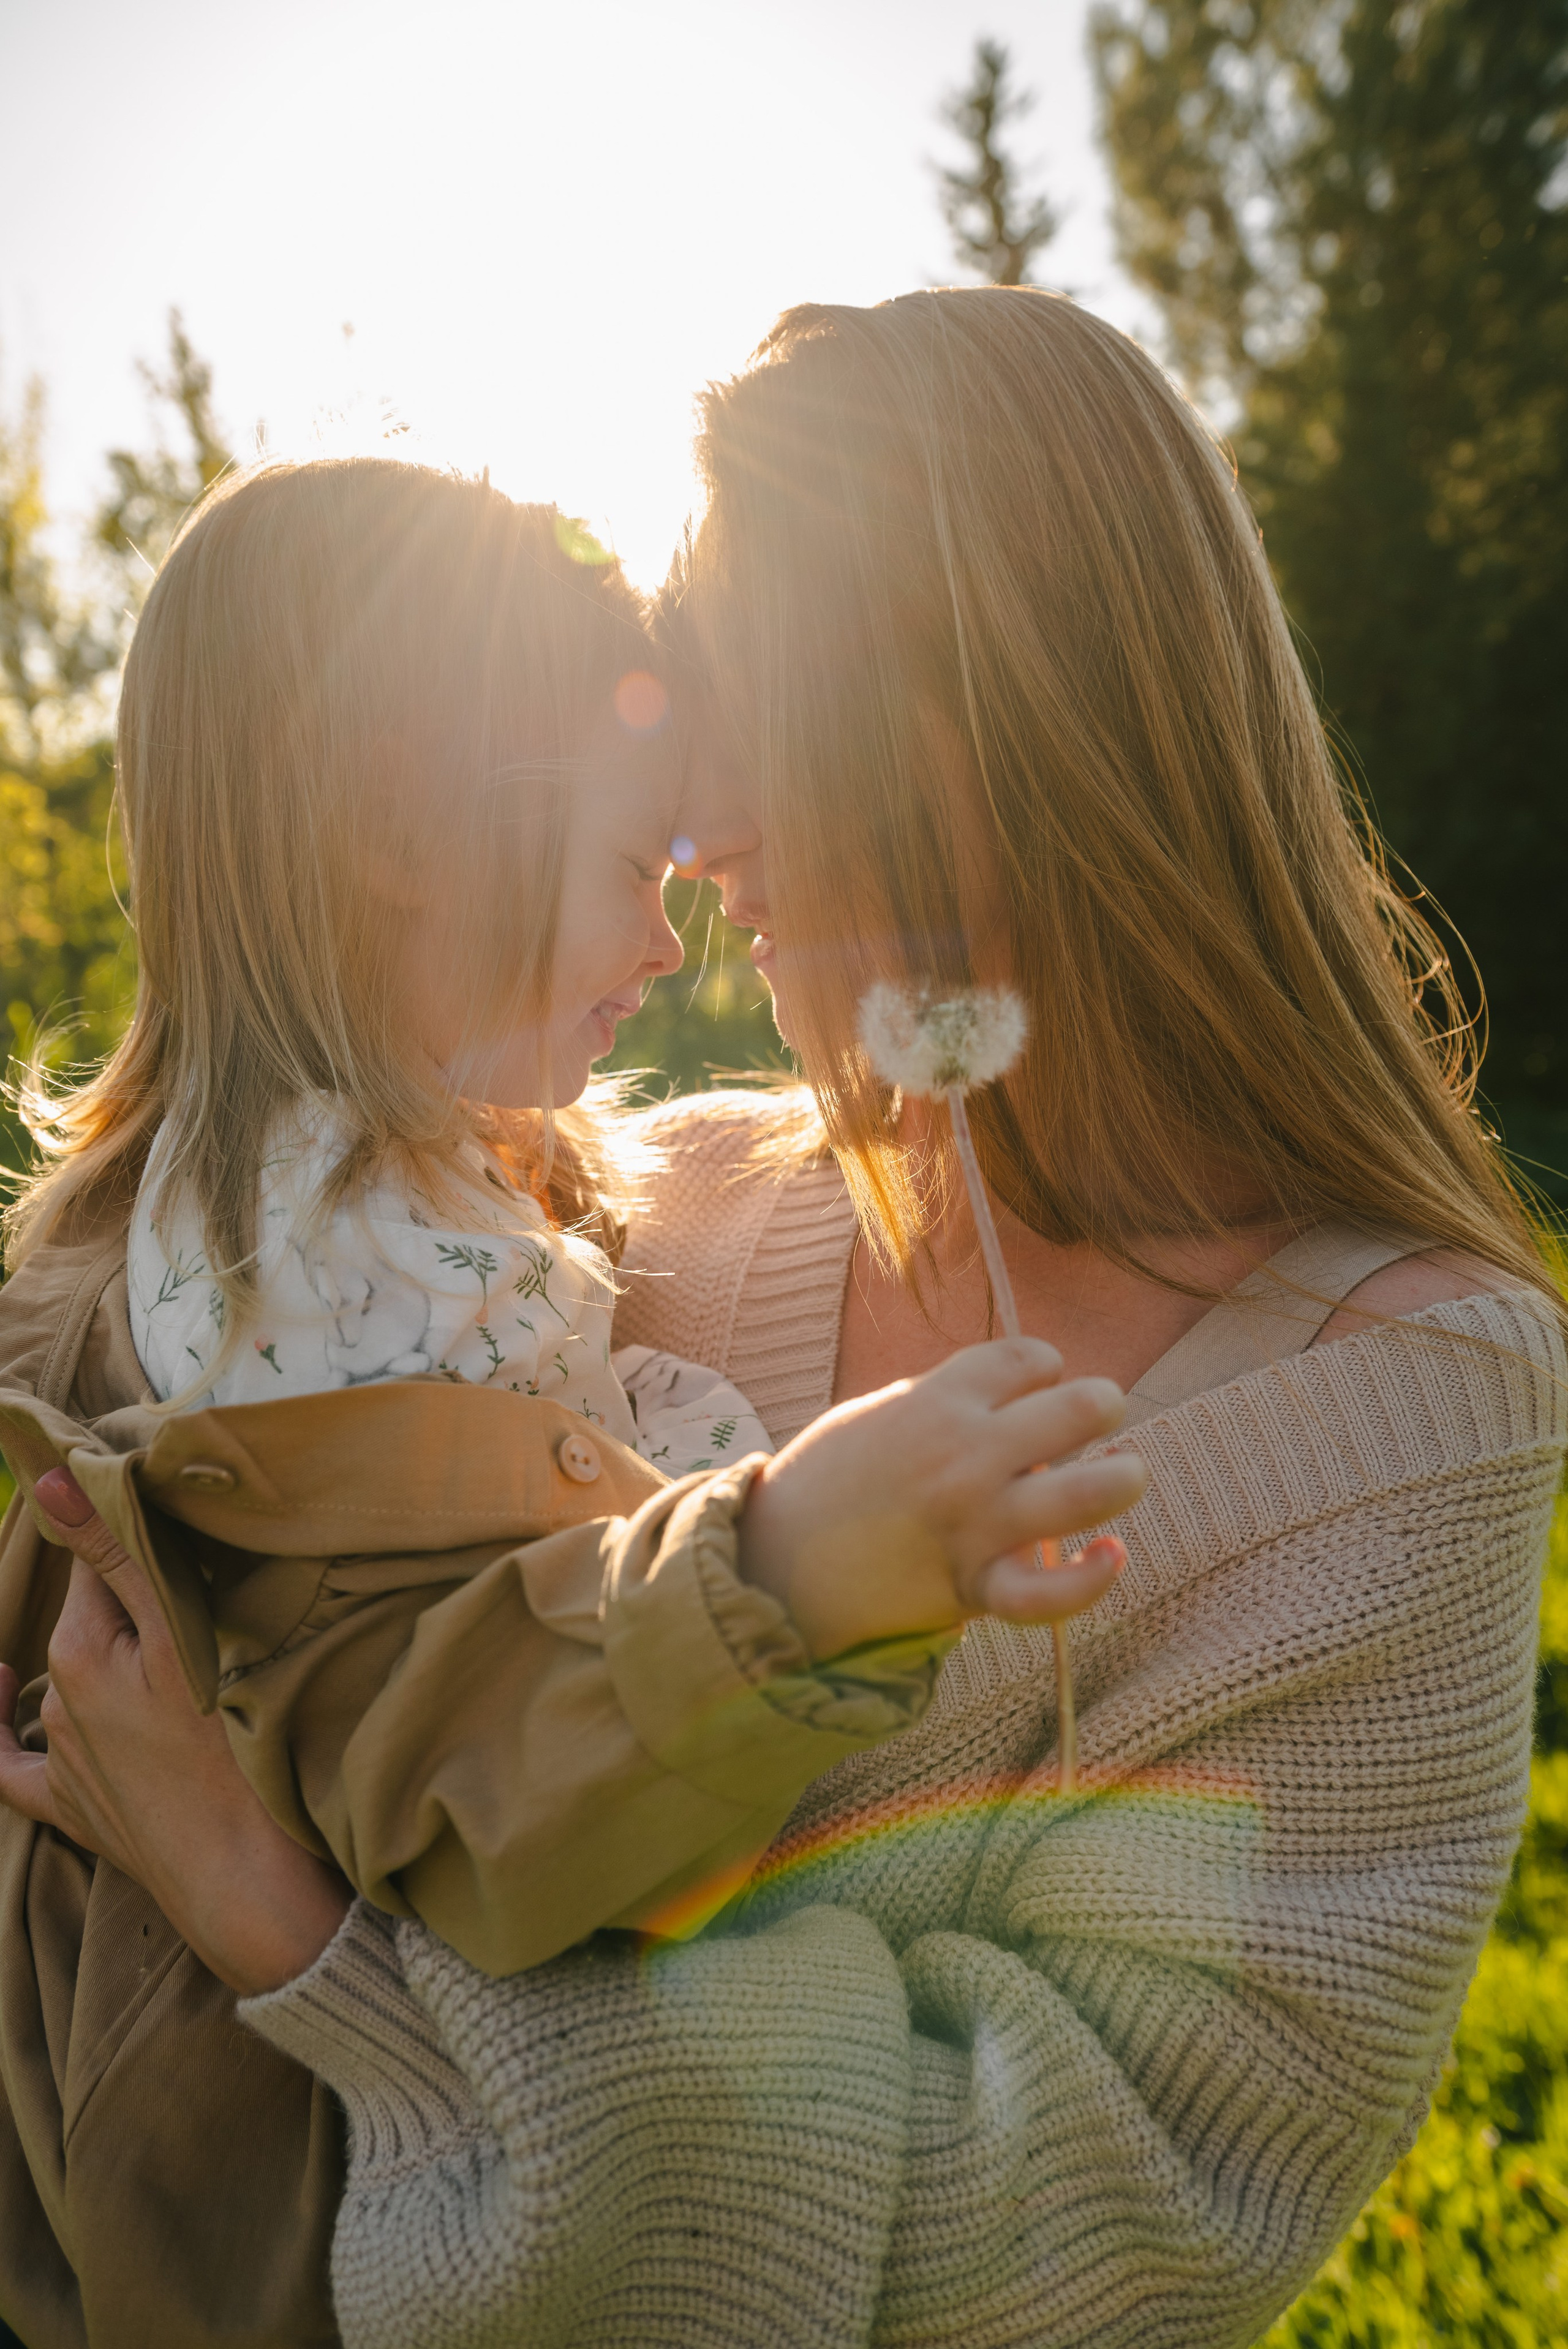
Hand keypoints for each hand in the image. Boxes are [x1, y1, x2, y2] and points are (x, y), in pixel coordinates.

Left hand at [0, 1467, 350, 1995]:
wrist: (244, 1881)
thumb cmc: (229, 1756)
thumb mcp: (186, 1640)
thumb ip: (117, 1557)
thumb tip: (54, 1480)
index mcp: (84, 1650)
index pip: (101, 1559)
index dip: (130, 1532)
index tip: (162, 1518)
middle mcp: (57, 1702)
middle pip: (91, 1619)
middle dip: (127, 1600)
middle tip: (190, 1594)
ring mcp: (61, 1760)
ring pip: (68, 1681)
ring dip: (102, 1660)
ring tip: (156, 1655)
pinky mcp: (71, 1808)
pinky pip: (12, 1768)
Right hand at [738, 1337, 1144, 1659]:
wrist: (772, 1565)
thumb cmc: (825, 1484)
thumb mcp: (875, 1416)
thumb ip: (939, 1403)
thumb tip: (1003, 1403)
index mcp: (935, 1401)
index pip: (1027, 1359)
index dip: (1047, 1367)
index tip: (1040, 1384)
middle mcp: (964, 1454)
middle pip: (1077, 1409)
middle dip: (1101, 1405)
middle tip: (1099, 1416)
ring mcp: (972, 1521)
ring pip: (1084, 1493)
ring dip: (1121, 1479)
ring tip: (1125, 1475)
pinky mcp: (972, 1587)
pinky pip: (1049, 1594)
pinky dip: (1091, 1579)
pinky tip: (1110, 1556)